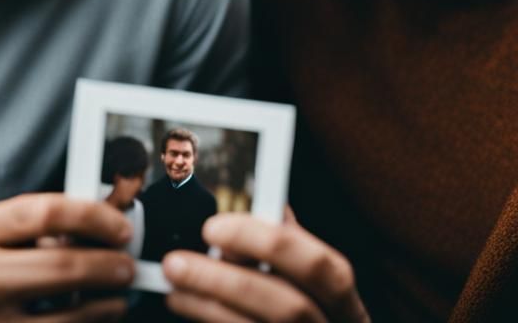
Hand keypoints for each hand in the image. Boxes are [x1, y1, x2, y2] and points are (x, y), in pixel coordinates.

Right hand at [0, 193, 135, 320]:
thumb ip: (44, 222)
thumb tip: (108, 219)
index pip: (48, 212)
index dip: (94, 218)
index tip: (121, 228)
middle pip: (63, 264)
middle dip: (109, 264)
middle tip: (129, 264)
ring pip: (68, 314)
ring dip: (106, 303)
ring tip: (119, 293)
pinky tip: (98, 316)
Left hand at [162, 213, 369, 322]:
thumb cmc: (311, 314)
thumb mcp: (316, 284)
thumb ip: (293, 249)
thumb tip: (271, 207)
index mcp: (344, 302)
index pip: (316, 265)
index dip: (265, 242)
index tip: (213, 228)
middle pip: (285, 306)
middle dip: (225, 281)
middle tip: (177, 262)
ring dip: (205, 304)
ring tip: (172, 283)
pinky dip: (209, 321)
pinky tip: (187, 304)